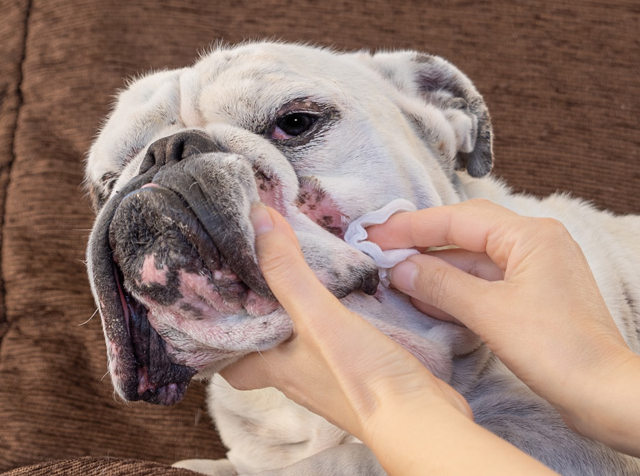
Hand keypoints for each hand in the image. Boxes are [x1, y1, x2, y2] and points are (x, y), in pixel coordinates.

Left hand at [219, 204, 471, 442]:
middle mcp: (298, 377)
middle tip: (261, 275)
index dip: (219, 335)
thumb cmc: (362, 379)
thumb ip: (288, 270)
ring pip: (302, 344)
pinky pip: (336, 345)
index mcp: (275, 368)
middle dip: (263, 315)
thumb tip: (257, 219)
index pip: (229, 359)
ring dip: (299, 315)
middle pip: (266, 348)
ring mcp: (331, 379)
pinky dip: (334, 321)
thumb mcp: (318, 316)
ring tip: (300, 274)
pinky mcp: (362, 375)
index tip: (218, 299)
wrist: (421, 419)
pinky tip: (348, 298)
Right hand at [368, 199, 639, 475]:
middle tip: (381, 251)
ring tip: (397, 278)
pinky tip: (428, 299)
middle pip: (467, 233)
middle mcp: (538, 243)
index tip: (376, 234)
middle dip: (423, 244)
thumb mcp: (489, 313)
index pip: (459, 218)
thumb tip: (401, 267)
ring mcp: (539, 270)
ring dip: (438, 270)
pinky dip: (459, 290)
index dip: (413, 226)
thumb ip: (440, 285)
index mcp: (531, 234)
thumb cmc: (558, 348)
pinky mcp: (538, 298)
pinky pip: (489, 283)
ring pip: (476, 261)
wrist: (605, 391)